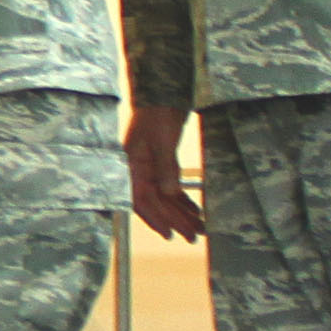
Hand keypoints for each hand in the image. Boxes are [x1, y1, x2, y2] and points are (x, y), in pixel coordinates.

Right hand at [124, 106, 202, 240]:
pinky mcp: (163, 163)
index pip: (141, 199)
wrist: (163, 94)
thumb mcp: (162, 141)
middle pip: (157, 202)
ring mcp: (151, 167)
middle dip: (175, 220)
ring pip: (166, 197)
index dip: (155, 219)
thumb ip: (166, 168)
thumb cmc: (158, 114)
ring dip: (182, 213)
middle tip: (193, 237)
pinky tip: (194, 211)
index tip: (169, 234)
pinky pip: (172, 187)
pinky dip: (183, 199)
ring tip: (199, 228)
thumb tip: (170, 194)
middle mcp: (139, 170)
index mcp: (132, 166)